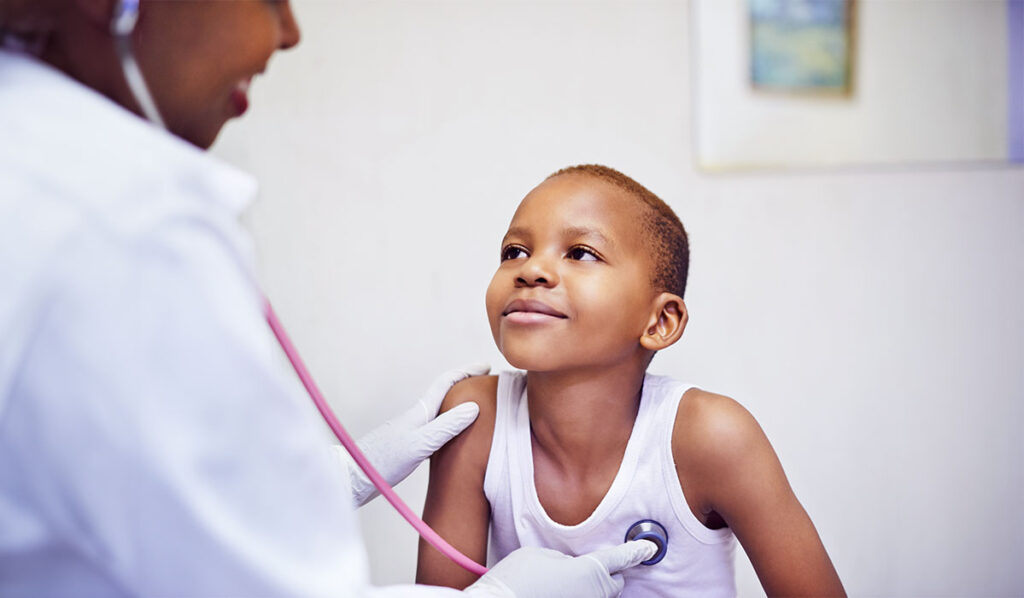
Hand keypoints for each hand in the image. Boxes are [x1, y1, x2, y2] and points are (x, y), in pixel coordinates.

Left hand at [341, 364, 488, 506]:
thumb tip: (473, 407)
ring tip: (477, 408)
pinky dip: (449, 423)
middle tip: (486, 384)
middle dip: (465, 385)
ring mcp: (411, 431)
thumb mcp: (420, 444)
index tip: (487, 366)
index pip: (446, 383)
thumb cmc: (383, 462)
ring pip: (440, 411)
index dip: (467, 372)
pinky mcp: (407, 445)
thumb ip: (446, 427)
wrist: (353, 478)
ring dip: (458, 405)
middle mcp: (416, 418)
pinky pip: (435, 427)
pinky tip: (452, 437)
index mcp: (420, 413)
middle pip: (444, 393)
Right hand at [464, 541, 656, 597]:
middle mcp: (592, 595)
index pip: (619, 558)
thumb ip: (564, 558)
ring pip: (597, 597)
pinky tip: (555, 592)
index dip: (635, 552)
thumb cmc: (516, 581)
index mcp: (588, 571)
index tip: (649, 548)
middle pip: (614, 583)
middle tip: (589, 568)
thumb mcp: (540, 555)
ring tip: (562, 583)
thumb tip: (570, 566)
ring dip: (588, 589)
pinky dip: (577, 596)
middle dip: (608, 575)